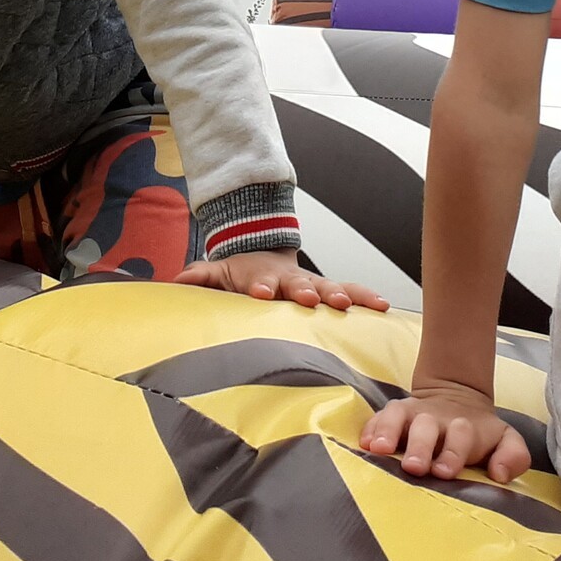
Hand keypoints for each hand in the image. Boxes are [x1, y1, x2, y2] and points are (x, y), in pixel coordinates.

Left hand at [174, 249, 389, 311]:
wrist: (264, 253)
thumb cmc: (241, 273)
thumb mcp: (217, 272)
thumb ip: (199, 276)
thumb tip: (177, 280)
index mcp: (262, 277)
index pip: (260, 282)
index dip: (260, 287)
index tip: (261, 294)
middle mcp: (290, 280)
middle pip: (299, 284)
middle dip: (305, 292)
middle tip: (311, 299)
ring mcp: (312, 284)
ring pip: (329, 287)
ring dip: (340, 295)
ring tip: (351, 304)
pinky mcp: (328, 291)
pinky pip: (351, 293)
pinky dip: (366, 298)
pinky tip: (383, 306)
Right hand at [359, 379, 529, 483]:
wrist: (455, 399)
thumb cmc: (478, 435)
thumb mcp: (506, 440)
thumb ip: (513, 455)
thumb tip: (500, 473)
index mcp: (464, 429)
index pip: (461, 437)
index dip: (453, 453)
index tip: (446, 471)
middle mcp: (435, 420)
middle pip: (426, 428)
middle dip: (420, 447)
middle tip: (415, 467)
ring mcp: (411, 414)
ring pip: (398, 417)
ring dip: (389, 432)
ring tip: (378, 450)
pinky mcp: (392, 414)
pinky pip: (377, 418)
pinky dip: (370, 429)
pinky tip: (363, 443)